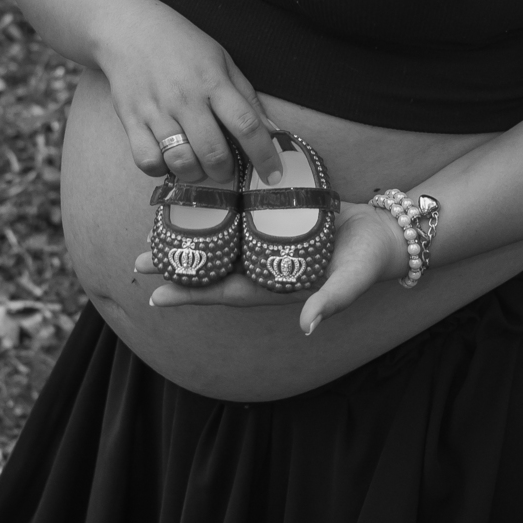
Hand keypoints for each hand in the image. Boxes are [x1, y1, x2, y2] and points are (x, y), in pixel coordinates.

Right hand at [95, 0, 284, 187]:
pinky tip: (167, 158)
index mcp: (213, 81)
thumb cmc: (181, 44)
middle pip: (213, 152)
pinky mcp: (130, 120)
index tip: (274, 176)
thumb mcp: (221, 59)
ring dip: (195, 174)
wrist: (129, 27)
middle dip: (226, 171)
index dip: (264, 156)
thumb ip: (245, 95)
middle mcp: (185, 98)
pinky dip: (161, 168)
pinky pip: (147, 161)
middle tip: (225, 168)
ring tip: (197, 165)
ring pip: (180, 162)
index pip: (246, 125)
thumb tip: (270, 130)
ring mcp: (155, 111)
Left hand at [134, 200, 407, 335]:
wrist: (386, 233)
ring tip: (155, 229)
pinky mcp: (273, 220)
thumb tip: (307, 325)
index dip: (189, 295)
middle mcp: (263, 266)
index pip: (223, 292)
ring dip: (189, 236)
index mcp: (274, 286)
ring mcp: (266, 243)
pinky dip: (215, 211)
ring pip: (219, 241)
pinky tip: (195, 198)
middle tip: (137, 262)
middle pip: (211, 267)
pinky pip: (237, 218)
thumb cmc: (369, 261)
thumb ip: (331, 300)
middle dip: (176, 265)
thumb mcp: (352, 279)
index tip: (153, 296)